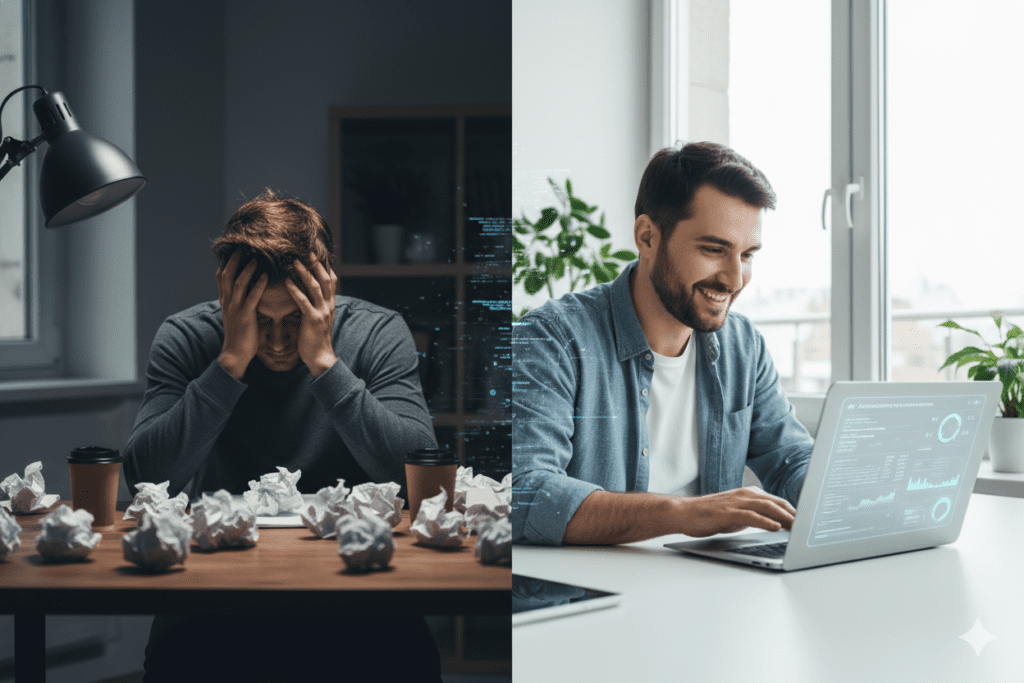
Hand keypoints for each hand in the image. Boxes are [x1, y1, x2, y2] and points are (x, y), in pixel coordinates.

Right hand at [216, 251, 267, 379]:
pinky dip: (258, 285)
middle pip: (227, 275)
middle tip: (242, 247)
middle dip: (234, 260)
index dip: (226, 262)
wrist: (235, 353)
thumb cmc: (240, 334)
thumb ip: (239, 301)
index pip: (221, 277)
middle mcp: (227, 302)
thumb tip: (246, 291)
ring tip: (256, 258)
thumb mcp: (236, 314)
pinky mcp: (245, 316)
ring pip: (238, 283)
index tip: (232, 250)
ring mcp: (235, 308)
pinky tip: (265, 276)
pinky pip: (251, 297)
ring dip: (247, 269)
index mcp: (225, 300)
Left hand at [284, 257, 337, 377]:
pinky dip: (295, 290)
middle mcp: (328, 305)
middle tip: (306, 250)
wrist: (320, 357)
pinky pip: (303, 301)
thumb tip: (308, 292)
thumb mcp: (319, 318)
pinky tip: (286, 282)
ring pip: (314, 286)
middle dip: (316, 264)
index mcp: (330, 304)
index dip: (324, 266)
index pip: (331, 280)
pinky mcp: (312, 319)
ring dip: (304, 272)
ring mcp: (322, 311)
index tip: (316, 253)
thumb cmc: (315, 338)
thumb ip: (316, 304)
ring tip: (294, 261)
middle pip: (324, 278)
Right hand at [676, 487, 795, 536]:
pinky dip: (765, 521)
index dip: (793, 511)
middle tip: (808, 525)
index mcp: (748, 494)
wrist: (684, 513)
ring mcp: (736, 502)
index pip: (777, 501)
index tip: (807, 521)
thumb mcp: (736, 515)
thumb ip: (754, 516)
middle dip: (794, 514)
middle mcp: (744, 495)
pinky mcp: (727, 512)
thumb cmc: (709, 515)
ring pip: (767, 506)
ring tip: (797, 526)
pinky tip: (775, 527)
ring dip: (784, 517)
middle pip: (776, 502)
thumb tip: (773, 524)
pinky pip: (751, 515)